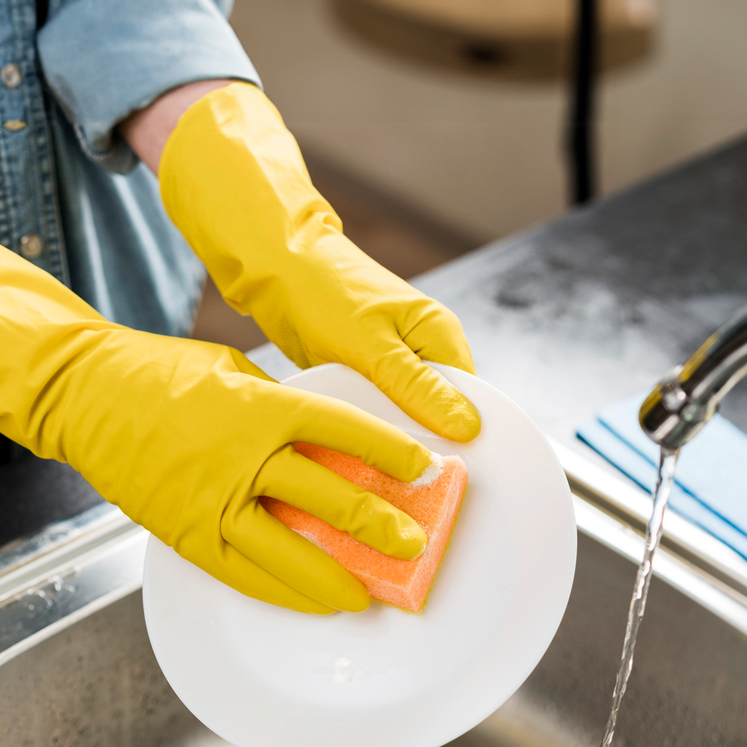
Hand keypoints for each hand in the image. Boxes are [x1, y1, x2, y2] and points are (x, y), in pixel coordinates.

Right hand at [0, 216, 433, 613]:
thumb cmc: (158, 374)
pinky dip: (285, 591)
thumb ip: (282, 403)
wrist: (84, 395)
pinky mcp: (186, 533)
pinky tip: (316, 601)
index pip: (343, 431)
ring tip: (371, 591)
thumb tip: (330, 437)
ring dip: (337, 575)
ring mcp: (212, 501)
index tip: (424, 468)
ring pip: (290, 550)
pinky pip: (246, 573)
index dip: (389, 452)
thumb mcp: (234, 370)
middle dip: (379, 525)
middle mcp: (242, 457)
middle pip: (328, 498)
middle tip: (414, 543)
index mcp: (261, 407)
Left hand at [152, 83, 481, 443]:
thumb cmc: (323, 294)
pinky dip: (370, 425)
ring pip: (407, 414)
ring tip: (378, 466)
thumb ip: (419, 389)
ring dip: (392, 435)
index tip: (440, 474)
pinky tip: (356, 446)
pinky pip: (379, 410)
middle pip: (441, 412)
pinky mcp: (369, 372)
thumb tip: (470, 427)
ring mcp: (397, 361)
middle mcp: (426, 348)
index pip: (471, 401)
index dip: (461, 439)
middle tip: (404, 479)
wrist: (275, 266)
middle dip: (424, 442)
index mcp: (441, 335)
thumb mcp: (373, 347)